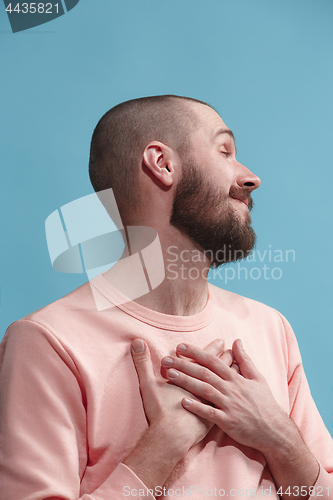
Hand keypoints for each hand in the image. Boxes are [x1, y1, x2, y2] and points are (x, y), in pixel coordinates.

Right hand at [131, 338, 231, 451]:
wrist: (171, 437)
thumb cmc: (160, 410)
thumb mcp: (148, 383)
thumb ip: (142, 362)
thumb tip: (136, 341)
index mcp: (192, 378)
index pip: (205, 359)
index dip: (212, 349)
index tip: (221, 341)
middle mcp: (205, 388)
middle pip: (219, 369)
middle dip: (225, 359)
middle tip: (232, 350)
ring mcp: (211, 403)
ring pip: (226, 385)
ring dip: (231, 375)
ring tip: (237, 368)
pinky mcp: (214, 418)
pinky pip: (226, 403)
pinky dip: (231, 397)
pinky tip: (235, 396)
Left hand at [162, 338, 289, 453]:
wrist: (275, 431)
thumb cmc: (265, 404)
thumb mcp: (258, 378)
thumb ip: (245, 360)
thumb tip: (236, 341)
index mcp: (237, 378)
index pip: (213, 361)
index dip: (196, 352)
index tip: (180, 346)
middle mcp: (232, 390)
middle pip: (204, 373)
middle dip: (184, 364)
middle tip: (166, 359)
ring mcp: (229, 406)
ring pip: (205, 390)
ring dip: (186, 381)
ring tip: (170, 375)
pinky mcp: (228, 422)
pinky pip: (210, 413)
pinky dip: (197, 407)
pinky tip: (182, 401)